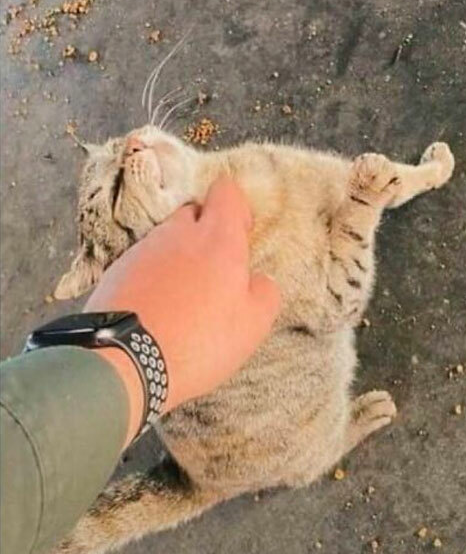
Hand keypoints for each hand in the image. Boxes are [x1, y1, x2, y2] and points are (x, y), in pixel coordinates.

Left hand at [84, 176, 279, 442]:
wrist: (123, 362)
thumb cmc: (199, 341)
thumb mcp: (253, 325)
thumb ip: (264, 292)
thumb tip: (256, 279)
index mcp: (217, 238)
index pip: (226, 191)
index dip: (236, 209)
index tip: (240, 236)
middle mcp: (177, 234)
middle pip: (193, 212)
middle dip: (204, 232)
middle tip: (212, 273)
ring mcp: (142, 250)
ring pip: (165, 239)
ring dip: (176, 258)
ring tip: (180, 299)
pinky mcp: (114, 271)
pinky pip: (140, 263)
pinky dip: (150, 278)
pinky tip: (154, 310)